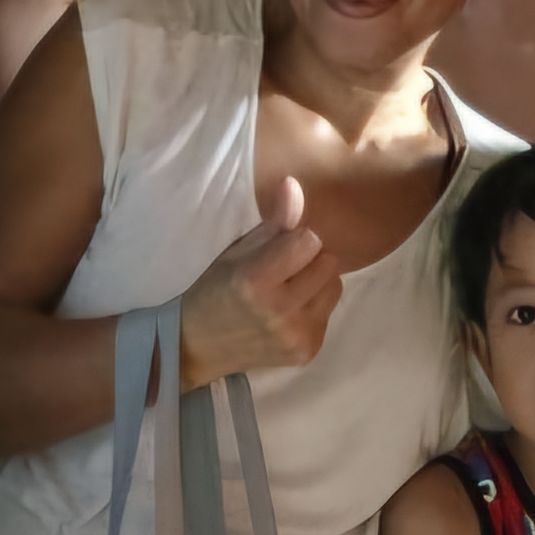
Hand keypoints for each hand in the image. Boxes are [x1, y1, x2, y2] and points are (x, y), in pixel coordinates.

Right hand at [177, 177, 339, 387]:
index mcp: (256, 280)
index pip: (310, 241)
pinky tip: (289, 313)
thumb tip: (294, 183)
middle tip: (285, 270)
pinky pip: (330, 313)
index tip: (280, 249)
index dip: (297, 240)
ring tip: (290, 291)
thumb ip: (274, 222)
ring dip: (318, 284)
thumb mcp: (238, 251)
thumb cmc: (215, 290)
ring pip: (335, 287)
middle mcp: (279, 310)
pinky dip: (314, 308)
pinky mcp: (307, 351)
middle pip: (329, 263)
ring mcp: (296, 335)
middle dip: (311, 260)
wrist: (199, 346)